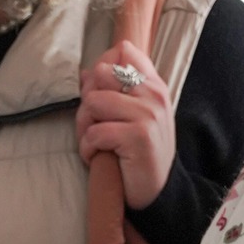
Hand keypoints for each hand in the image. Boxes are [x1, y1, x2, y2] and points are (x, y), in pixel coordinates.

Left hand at [76, 39, 175, 209]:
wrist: (158, 192)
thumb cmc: (140, 154)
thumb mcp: (134, 116)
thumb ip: (115, 91)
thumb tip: (85, 72)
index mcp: (153, 85)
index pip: (123, 52)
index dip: (100, 72)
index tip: (100, 101)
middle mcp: (153, 95)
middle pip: (101, 75)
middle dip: (88, 102)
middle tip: (94, 128)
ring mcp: (148, 114)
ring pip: (93, 103)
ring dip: (84, 129)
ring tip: (95, 145)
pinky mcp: (138, 136)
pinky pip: (94, 133)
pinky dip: (88, 149)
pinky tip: (99, 158)